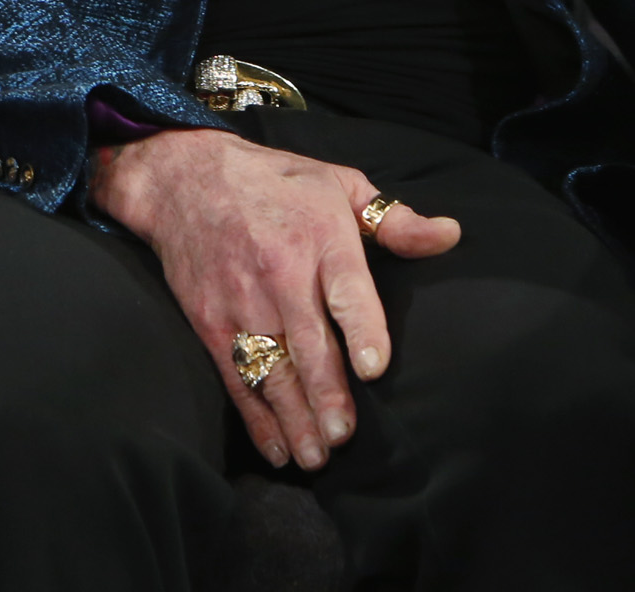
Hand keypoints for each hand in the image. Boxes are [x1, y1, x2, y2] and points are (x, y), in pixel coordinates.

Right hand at [89, 127, 460, 470]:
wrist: (184, 178)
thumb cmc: (275, 182)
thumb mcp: (337, 183)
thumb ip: (394, 219)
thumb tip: (450, 236)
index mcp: (321, 238)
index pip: (346, 292)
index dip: (361, 332)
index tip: (373, 370)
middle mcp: (280, 274)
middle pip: (308, 344)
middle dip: (326, 394)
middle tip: (343, 437)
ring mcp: (241, 301)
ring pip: (272, 369)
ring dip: (294, 416)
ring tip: (317, 457)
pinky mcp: (210, 320)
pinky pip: (235, 376)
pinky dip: (254, 416)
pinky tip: (277, 446)